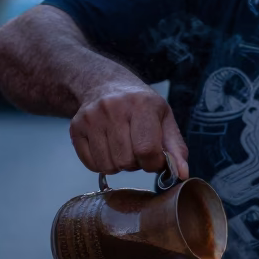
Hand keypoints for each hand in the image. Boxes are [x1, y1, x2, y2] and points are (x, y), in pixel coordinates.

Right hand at [69, 80, 188, 179]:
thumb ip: (176, 148)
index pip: (147, 150)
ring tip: (123, 147)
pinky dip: (102, 164)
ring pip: (108, 166)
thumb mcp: (164, 119)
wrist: (106, 84)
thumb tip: (182, 174)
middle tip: (137, 149)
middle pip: (126, 161)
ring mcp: (91, 117)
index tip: (155, 159)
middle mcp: (113, 108)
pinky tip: (108, 148)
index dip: (154, 163)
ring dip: (119, 165)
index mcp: (142, 104)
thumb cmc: (140, 105)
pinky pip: (91, 164)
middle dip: (136, 163)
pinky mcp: (76, 127)